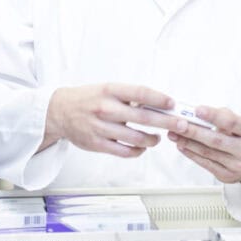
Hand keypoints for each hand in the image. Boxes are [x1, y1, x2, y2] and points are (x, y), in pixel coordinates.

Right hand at [45, 84, 177, 157]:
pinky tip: (142, 147)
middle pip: (143, 116)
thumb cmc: (88, 99)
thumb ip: (129, 96)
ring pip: (136, 137)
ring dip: (152, 139)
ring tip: (157, 138)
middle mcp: (106, 108)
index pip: (140, 92)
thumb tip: (158, 103)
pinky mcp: (97, 144)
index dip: (159, 98)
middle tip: (182, 124)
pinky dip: (138, 151)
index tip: (173, 104)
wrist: (59, 111)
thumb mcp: (107, 89)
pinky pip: (124, 151)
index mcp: (110, 90)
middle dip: (167, 122)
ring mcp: (101, 127)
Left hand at [168, 106, 240, 187]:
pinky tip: (182, 146)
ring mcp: (237, 165)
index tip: (197, 110)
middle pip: (215, 140)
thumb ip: (223, 116)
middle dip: (193, 131)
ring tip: (174, 134)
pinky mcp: (227, 176)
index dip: (213, 116)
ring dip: (187, 142)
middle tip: (177, 124)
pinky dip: (191, 153)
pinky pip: (205, 163)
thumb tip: (200, 113)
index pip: (232, 122)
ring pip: (207, 152)